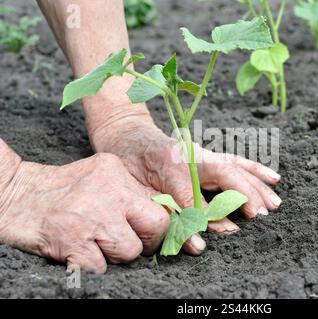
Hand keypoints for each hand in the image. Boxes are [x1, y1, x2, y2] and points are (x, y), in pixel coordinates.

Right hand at [0, 153, 168, 272]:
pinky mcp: (73, 240)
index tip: (148, 234)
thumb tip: (160, 216)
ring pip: (130, 251)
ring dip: (115, 256)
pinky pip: (101, 267)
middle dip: (147, 242)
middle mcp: (110, 191)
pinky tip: (79, 253)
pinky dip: (92, 266)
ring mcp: (91, 216)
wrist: (14, 195)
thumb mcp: (99, 176)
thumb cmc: (60, 190)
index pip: (159, 205)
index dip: (157, 226)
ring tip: (97, 246)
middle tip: (130, 243)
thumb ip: (128, 192)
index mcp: (116, 172)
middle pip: (156, 226)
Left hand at [89, 113, 281, 254]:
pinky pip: (237, 161)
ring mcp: (205, 154)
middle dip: (248, 195)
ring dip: (257, 185)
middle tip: (262, 216)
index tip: (238, 225)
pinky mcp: (210, 156)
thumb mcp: (144, 191)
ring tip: (274, 203)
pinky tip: (272, 178)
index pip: (204, 188)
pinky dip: (255, 169)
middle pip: (229, 174)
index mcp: (177, 162)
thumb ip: (173, 215)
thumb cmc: (132, 162)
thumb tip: (197, 245)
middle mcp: (196, 156)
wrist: (128, 137)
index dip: (220, 207)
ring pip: (237, 167)